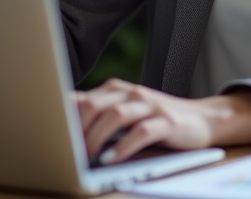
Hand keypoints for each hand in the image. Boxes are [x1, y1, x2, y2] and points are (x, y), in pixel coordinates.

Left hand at [74, 79, 250, 163]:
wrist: (203, 119)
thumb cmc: (157, 122)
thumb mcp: (126, 116)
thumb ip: (99, 118)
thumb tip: (62, 131)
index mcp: (115, 90)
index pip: (81, 99)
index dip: (62, 118)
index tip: (47, 138)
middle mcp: (130, 93)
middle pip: (93, 106)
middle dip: (76, 131)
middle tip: (66, 153)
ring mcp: (149, 105)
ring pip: (115, 115)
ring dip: (96, 139)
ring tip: (86, 158)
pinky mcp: (166, 122)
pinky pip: (140, 132)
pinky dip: (123, 147)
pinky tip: (111, 160)